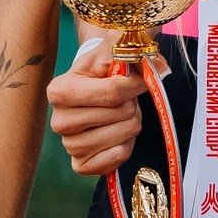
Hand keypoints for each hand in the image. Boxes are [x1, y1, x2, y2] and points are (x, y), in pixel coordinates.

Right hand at [46, 39, 148, 175]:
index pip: (112, 92)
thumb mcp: (113, 52)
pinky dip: (126, 144)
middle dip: (132, 103)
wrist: (91, 88)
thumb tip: (158, 65)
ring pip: (124, 134)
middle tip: (123, 99)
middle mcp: (59, 121)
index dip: (135, 84)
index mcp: (60, 91)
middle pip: (121, 113)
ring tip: (118, 114)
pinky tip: (116, 133)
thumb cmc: (101, 69)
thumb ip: (134, 53)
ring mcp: (69, 146)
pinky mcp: (81, 165)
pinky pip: (119, 156)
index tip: (140, 78)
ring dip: (131, 122)